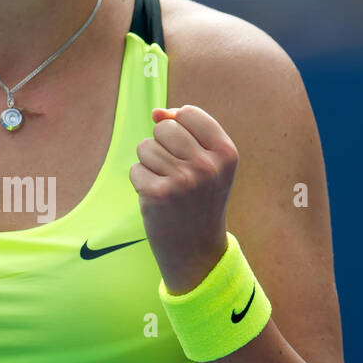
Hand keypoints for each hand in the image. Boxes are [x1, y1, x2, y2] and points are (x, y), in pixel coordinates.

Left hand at [129, 105, 236, 293]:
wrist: (196, 250)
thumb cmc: (199, 200)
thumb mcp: (207, 163)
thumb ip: (186, 131)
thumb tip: (156, 112)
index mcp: (226, 152)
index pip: (189, 113)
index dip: (178, 127)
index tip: (186, 151)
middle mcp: (207, 165)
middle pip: (164, 128)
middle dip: (162, 146)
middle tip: (175, 173)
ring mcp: (182, 180)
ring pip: (146, 147)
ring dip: (150, 166)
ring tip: (168, 187)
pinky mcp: (157, 194)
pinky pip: (135, 169)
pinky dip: (140, 183)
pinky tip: (157, 200)